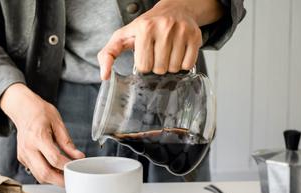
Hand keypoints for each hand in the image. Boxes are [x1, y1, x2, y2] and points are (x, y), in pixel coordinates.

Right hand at [0, 83, 84, 185]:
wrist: (22, 109)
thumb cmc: (40, 113)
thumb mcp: (57, 123)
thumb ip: (67, 142)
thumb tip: (78, 156)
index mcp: (38, 137)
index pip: (54, 159)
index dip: (67, 166)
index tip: (77, 166)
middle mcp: (28, 148)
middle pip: (44, 173)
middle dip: (60, 180)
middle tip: (72, 179)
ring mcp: (23, 155)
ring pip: (39, 176)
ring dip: (53, 179)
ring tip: (65, 174)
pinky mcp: (22, 158)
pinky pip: (35, 172)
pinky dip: (46, 174)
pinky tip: (55, 169)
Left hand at [98, 0, 223, 78]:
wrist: (174, 9)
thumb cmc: (146, 26)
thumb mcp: (123, 36)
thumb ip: (108, 54)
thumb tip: (104, 76)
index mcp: (145, 28)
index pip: (144, 66)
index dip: (144, 66)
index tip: (146, 57)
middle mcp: (164, 27)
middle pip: (160, 69)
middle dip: (157, 67)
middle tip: (157, 55)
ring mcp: (181, 31)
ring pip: (175, 68)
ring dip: (170, 67)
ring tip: (167, 54)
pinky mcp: (195, 36)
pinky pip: (188, 65)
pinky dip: (183, 64)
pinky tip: (178, 53)